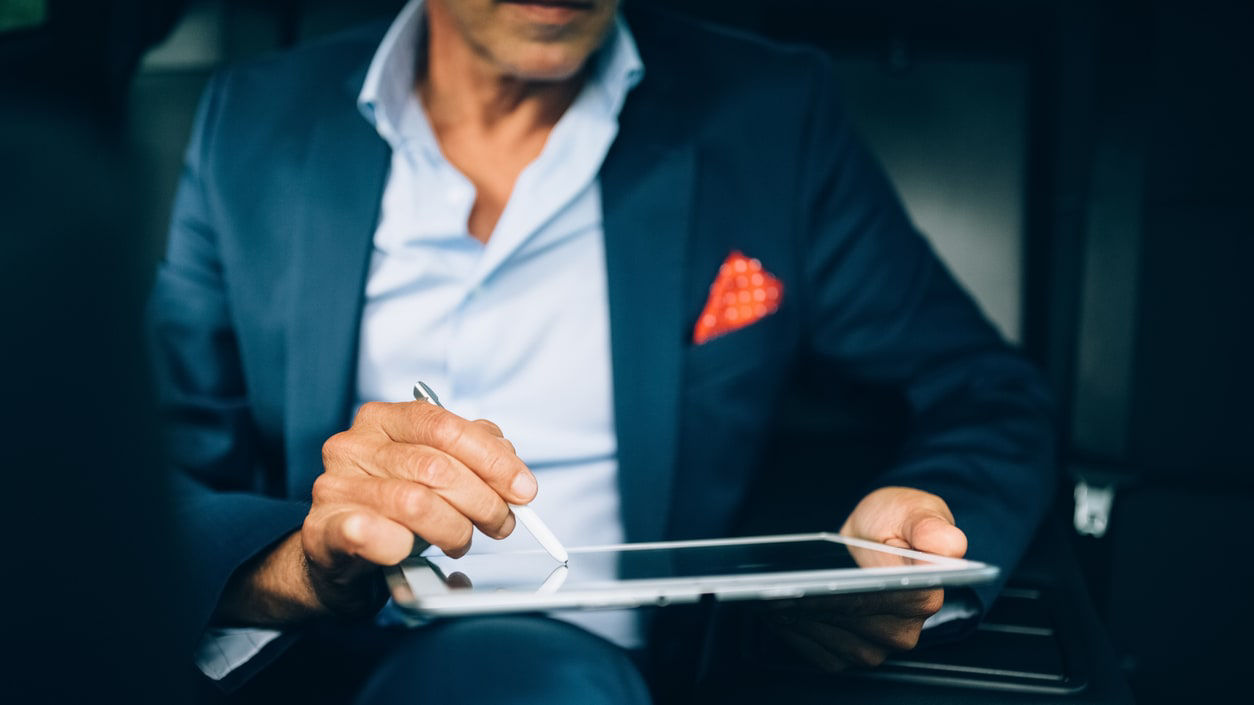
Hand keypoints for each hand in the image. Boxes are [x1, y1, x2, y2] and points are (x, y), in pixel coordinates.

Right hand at [215, 401, 535, 624]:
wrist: (339, 553)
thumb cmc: (392, 506)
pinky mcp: (322, 531)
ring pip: (415, 504)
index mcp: (383, 419)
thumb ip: (471, 454)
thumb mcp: (434, 468)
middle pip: (436, 468)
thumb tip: (509, 461)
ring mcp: (334, 487)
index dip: (492, 459)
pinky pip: (369, 533)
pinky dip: (400, 545)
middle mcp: (353, 446)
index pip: (445, 426)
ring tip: (462, 541)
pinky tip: (410, 550)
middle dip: (483, 501)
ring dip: (454, 530)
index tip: (522, 488)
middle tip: (499, 523)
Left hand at [763, 486, 966, 671]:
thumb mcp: (913, 509)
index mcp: (927, 593)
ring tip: (775, 598)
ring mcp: (880, 645)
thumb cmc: (898, 521)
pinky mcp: (854, 653)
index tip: (821, 585)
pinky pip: (823, 654)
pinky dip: (800, 636)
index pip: (886, 601)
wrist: (879, 535)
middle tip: (783, 589)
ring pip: (838, 644)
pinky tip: (780, 613)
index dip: (852, 593)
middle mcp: (907, 628)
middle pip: (856, 624)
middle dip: (820, 607)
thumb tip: (952, 544)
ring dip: (805, 624)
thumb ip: (929, 526)